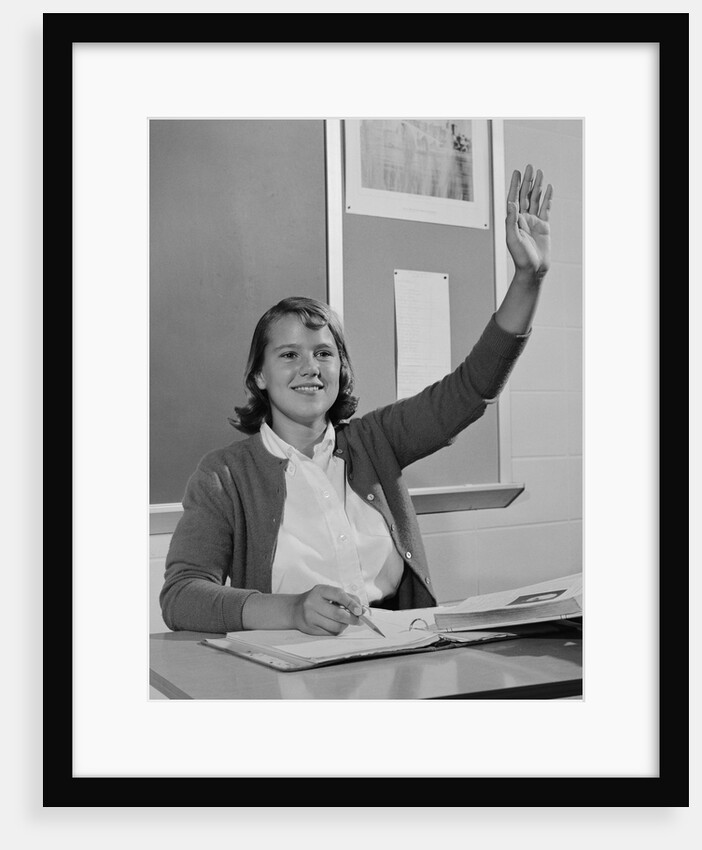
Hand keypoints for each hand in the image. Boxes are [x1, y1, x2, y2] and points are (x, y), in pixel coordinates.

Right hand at [291, 584, 362, 634]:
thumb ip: (346, 598)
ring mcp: (310, 617)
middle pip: (338, 614)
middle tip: (359, 620)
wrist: (295, 609)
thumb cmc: (317, 599)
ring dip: (345, 625)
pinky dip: (337, 630)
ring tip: (345, 621)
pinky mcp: (310, 629)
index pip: (338, 595)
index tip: (360, 610)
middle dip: (352, 618)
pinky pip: (330, 633)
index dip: (351, 603)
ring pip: (336, 626)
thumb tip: (362, 610)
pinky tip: (335, 625)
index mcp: (319, 590)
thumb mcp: (329, 593)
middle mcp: (313, 603)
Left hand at [506, 165, 552, 279]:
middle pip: (525, 196)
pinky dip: (548, 198)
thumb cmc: (521, 258)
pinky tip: (549, 188)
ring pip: (536, 200)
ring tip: (540, 173)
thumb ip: (511, 221)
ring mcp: (534, 222)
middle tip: (529, 167)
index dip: (515, 185)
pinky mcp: (544, 226)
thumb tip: (511, 203)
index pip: (514, 198)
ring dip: (537, 186)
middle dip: (527, 181)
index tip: (517, 172)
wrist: (534, 270)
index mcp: (513, 221)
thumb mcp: (513, 239)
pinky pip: (546, 209)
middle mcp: (523, 219)